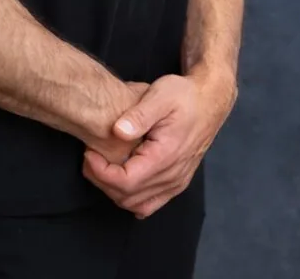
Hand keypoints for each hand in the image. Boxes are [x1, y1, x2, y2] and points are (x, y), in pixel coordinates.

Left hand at [83, 70, 235, 217]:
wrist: (210, 101)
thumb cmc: (184, 95)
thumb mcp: (160, 95)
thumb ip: (139, 115)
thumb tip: (117, 131)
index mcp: (166, 157)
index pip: (126, 182)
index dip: (102, 174)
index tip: (89, 154)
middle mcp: (173, 176)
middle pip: (128, 197)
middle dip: (102, 182)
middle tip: (89, 158)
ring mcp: (177, 182)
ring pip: (138, 204)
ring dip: (115, 191)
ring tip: (101, 167)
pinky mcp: (178, 182)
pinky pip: (151, 203)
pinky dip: (132, 197)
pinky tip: (122, 181)